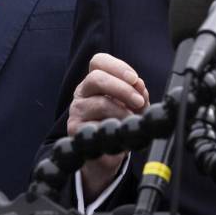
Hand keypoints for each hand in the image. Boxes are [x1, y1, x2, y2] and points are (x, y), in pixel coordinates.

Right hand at [69, 53, 148, 198]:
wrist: (107, 153)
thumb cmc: (119, 123)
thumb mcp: (132, 105)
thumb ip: (137, 94)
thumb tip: (140, 85)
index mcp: (95, 81)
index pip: (99, 61)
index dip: (118, 66)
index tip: (135, 79)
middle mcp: (82, 92)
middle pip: (96, 78)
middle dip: (122, 88)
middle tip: (139, 102)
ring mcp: (77, 110)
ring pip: (100, 103)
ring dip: (123, 112)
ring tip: (132, 121)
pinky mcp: (75, 129)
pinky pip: (97, 125)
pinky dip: (113, 129)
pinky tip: (120, 133)